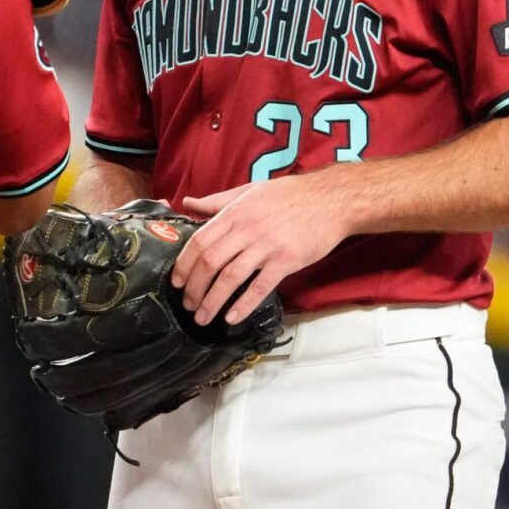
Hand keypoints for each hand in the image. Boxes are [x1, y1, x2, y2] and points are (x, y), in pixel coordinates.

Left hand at [172, 175, 348, 324]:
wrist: (331, 199)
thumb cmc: (290, 195)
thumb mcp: (249, 191)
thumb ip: (217, 201)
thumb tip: (188, 203)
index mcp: (235, 212)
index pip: (200, 241)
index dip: (184, 265)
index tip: (177, 282)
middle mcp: (247, 229)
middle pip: (210, 262)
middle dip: (195, 288)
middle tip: (188, 305)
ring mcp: (267, 246)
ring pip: (231, 278)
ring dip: (212, 301)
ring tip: (203, 317)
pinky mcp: (287, 260)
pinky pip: (260, 287)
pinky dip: (243, 305)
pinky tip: (231, 317)